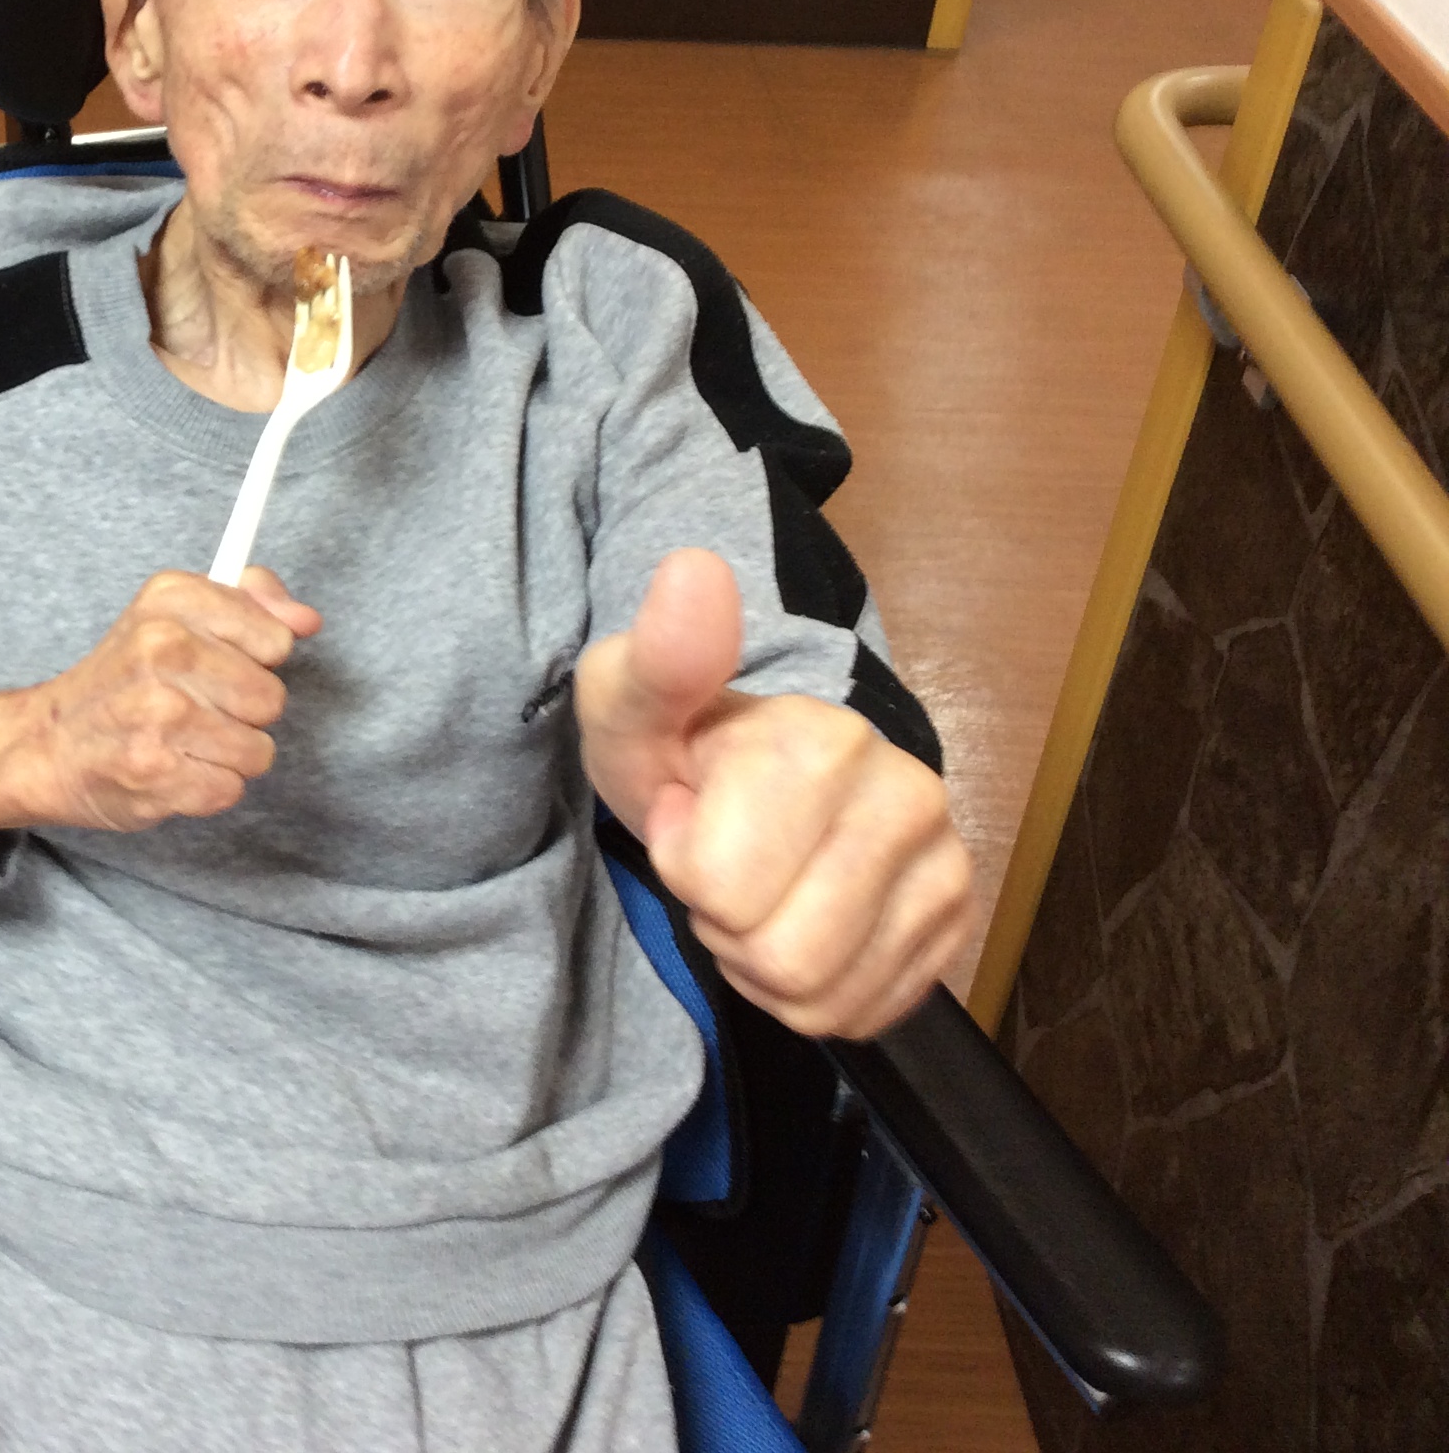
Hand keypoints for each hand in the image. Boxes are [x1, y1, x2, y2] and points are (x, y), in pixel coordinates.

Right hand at [0, 568, 321, 834]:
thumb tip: (306, 620)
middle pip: (271, 698)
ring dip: (227, 755)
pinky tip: (172, 770)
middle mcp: (161, 649)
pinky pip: (231, 788)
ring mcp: (159, 713)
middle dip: (243, 713)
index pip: (275, 637)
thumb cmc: (122, 682)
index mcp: (170, 599)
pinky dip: (206, 788)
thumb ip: (250, 604)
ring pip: (257, 749)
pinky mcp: (157, 771)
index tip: (218, 664)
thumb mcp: (173, 616)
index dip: (256, 659)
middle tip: (195, 708)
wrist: (46, 747)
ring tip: (183, 742)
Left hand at [574, 549, 973, 1038]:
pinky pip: (858, 1015)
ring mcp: (945, 866)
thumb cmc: (681, 743)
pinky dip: (809, 992)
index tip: (689, 808)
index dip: (682, 862)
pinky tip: (798, 921)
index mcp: (826, 739)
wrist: (749, 773)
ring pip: (820, 995)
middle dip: (724, 922)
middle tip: (721, 864)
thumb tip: (693, 571)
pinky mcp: (953, 926)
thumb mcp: (633, 701)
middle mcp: (909, 796)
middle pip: (781, 957)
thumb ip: (659, 656)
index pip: (720, 887)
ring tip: (757, 890)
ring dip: (761, 960)